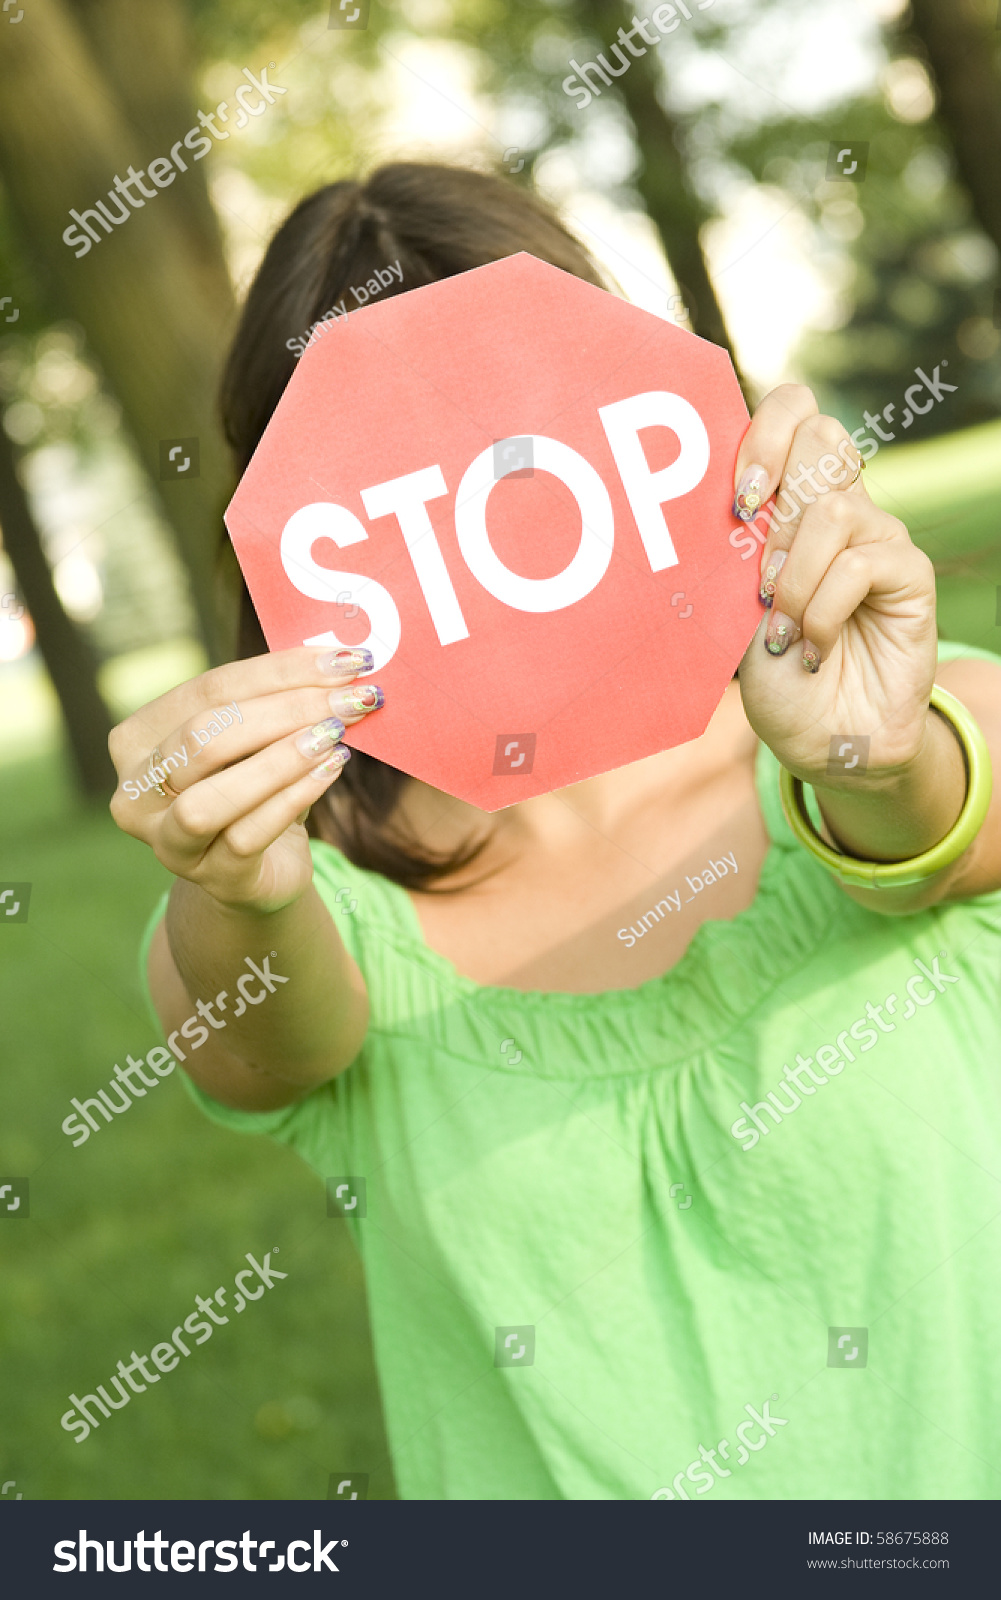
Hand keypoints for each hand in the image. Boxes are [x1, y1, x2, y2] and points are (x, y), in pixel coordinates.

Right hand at [109, 646, 383, 912]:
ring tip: (336, 734)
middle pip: (204, 736)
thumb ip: (276, 702)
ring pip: (212, 797)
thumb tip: (336, 660)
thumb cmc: (256, 789)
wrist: (263, 869)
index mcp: (138, 740)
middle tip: (349, 698)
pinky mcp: (211, 879)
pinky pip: (247, 836)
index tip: (344, 659)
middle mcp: (136, 793)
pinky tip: (332, 769)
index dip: (278, 670)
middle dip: (285, 710)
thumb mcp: (257, 741)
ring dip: (281, 759)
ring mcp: (168, 842)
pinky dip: (293, 797)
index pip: (207, 690)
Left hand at [733, 386, 938, 788]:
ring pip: (831, 511)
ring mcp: (878, 536)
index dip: (765, 434)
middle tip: (757, 576)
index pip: (795, 413)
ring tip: (781, 632)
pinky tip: (811, 649)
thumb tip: (708, 503)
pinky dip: (823, 612)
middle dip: (776, 501)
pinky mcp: (909, 574)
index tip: (737, 500)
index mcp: (793, 501)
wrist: (819, 736)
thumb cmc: (773, 672)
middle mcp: (840, 506)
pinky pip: (860, 564)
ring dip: (793, 580)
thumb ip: (734, 552)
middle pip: (822, 436)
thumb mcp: (734, 608)